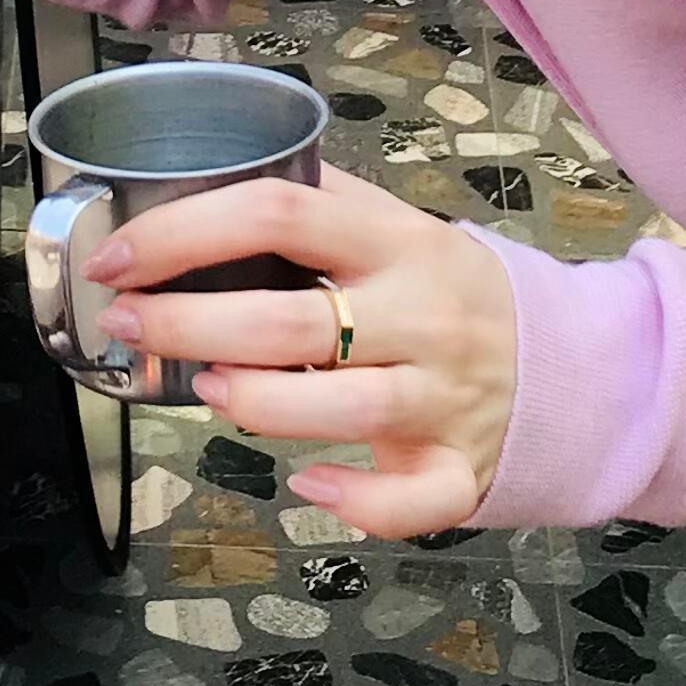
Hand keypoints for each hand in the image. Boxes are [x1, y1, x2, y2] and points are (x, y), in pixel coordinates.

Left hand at [92, 164, 518, 537]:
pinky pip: (415, 498)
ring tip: (206, 389)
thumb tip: (198, 186)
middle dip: (187, 323)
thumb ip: (319, 206)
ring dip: (259, 403)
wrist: (566, 362)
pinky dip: (358, 499)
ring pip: (346, 406)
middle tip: (126, 324)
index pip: (280, 213)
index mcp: (397, 240)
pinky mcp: (462, 468)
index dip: (185, 233)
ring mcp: (446, 395)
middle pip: (291, 320)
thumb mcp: (397, 228)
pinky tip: (308, 482)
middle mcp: (422, 314)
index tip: (119, 256)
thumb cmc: (445, 291)